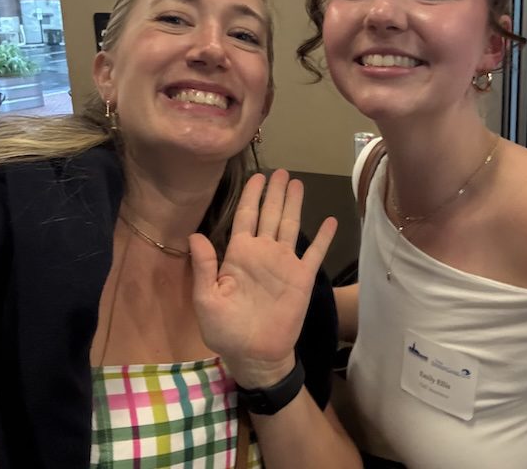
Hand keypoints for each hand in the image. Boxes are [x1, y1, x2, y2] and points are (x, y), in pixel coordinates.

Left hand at [189, 169, 336, 386]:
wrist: (254, 354)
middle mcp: (262, 253)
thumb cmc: (225, 330)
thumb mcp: (207, 299)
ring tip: (298, 183)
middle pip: (270, 215)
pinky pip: (315, 253)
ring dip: (294, 205)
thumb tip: (196, 235)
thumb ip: (204, 267)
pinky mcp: (302, 278)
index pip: (245, 217)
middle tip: (281, 171)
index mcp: (239, 255)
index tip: (258, 176)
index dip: (251, 196)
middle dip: (275, 192)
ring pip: (290, 226)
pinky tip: (330, 220)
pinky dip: (324, 237)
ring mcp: (284, 264)